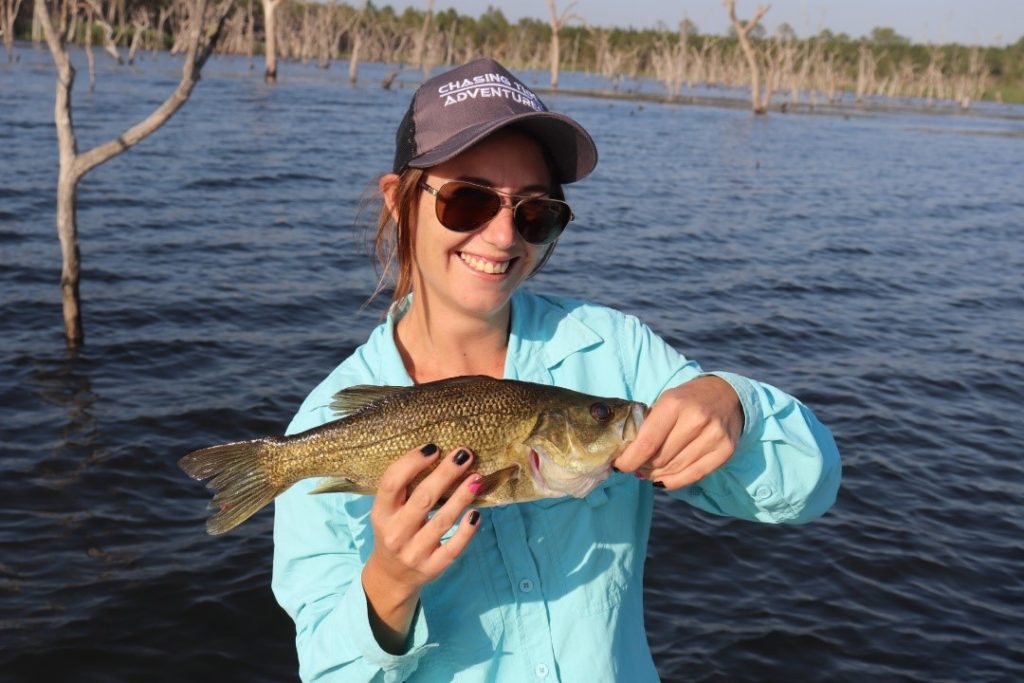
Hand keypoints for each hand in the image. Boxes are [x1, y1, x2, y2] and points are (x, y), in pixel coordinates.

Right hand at [362, 444, 480, 652]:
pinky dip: (466, 531)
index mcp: (381, 514)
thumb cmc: (395, 532)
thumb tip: (439, 456)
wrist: (392, 576)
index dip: (411, 463)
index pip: (391, 483)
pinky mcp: (432, 567)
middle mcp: (395, 534)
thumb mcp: (389, 511)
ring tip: (477, 479)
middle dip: (445, 474)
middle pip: (422, 499)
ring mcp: (414, 553)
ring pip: (441, 521)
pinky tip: (476, 514)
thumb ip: (405, 489)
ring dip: (461, 497)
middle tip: (464, 455)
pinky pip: (453, 548)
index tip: (433, 448)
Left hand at [613, 376, 743, 489]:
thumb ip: (647, 426)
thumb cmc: (686, 400)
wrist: (725, 394)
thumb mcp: (664, 401)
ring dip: (657, 475)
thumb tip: (627, 457)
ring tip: (649, 472)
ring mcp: (714, 435)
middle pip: (661, 459)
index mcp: (674, 404)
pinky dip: (674, 481)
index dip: (630, 460)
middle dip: (643, 467)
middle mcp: (696, 419)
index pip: (647, 443)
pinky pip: (694, 475)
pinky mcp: (726, 450)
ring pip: (676, 469)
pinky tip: (663, 479)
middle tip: (636, 467)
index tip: (620, 465)